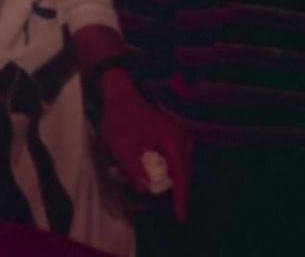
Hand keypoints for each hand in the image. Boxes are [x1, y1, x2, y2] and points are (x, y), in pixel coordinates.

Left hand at [98, 86, 191, 221]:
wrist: (119, 88)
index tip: (181, 217)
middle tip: (174, 207)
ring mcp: (178, 129)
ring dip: (173, 176)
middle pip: (184, 169)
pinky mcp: (172, 128)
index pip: (181, 175)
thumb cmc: (120, 115)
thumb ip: (134, 170)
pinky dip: (170, 164)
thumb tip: (146, 189)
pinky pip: (175, 152)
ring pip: (181, 160)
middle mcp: (181, 133)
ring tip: (166, 189)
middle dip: (178, 188)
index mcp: (173, 138)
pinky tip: (159, 168)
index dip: (181, 198)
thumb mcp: (122, 146)